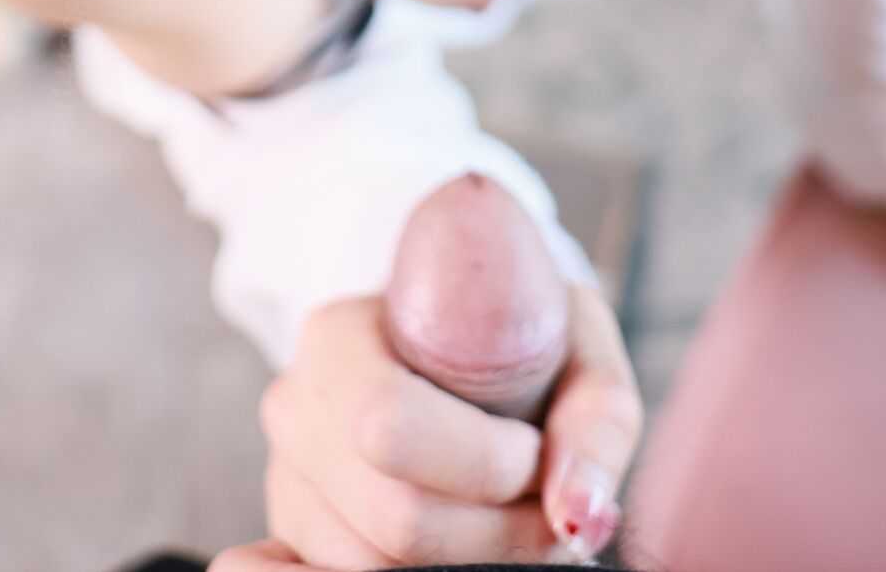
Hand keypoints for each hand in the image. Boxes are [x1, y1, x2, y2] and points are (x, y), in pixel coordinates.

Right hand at [257, 284, 640, 568]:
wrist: (463, 337)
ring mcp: (289, 482)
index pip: (390, 428)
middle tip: (541, 505)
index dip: (487, 463)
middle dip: (495, 531)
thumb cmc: (521, 337)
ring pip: (375, 567)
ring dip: (468, 562)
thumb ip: (596, 421)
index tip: (535, 446)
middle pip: (394, 519)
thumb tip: (579, 518)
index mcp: (338, 337)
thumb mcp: (577, 341)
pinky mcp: (297, 539)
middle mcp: (297, 409)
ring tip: (508, 516)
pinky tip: (459, 546)